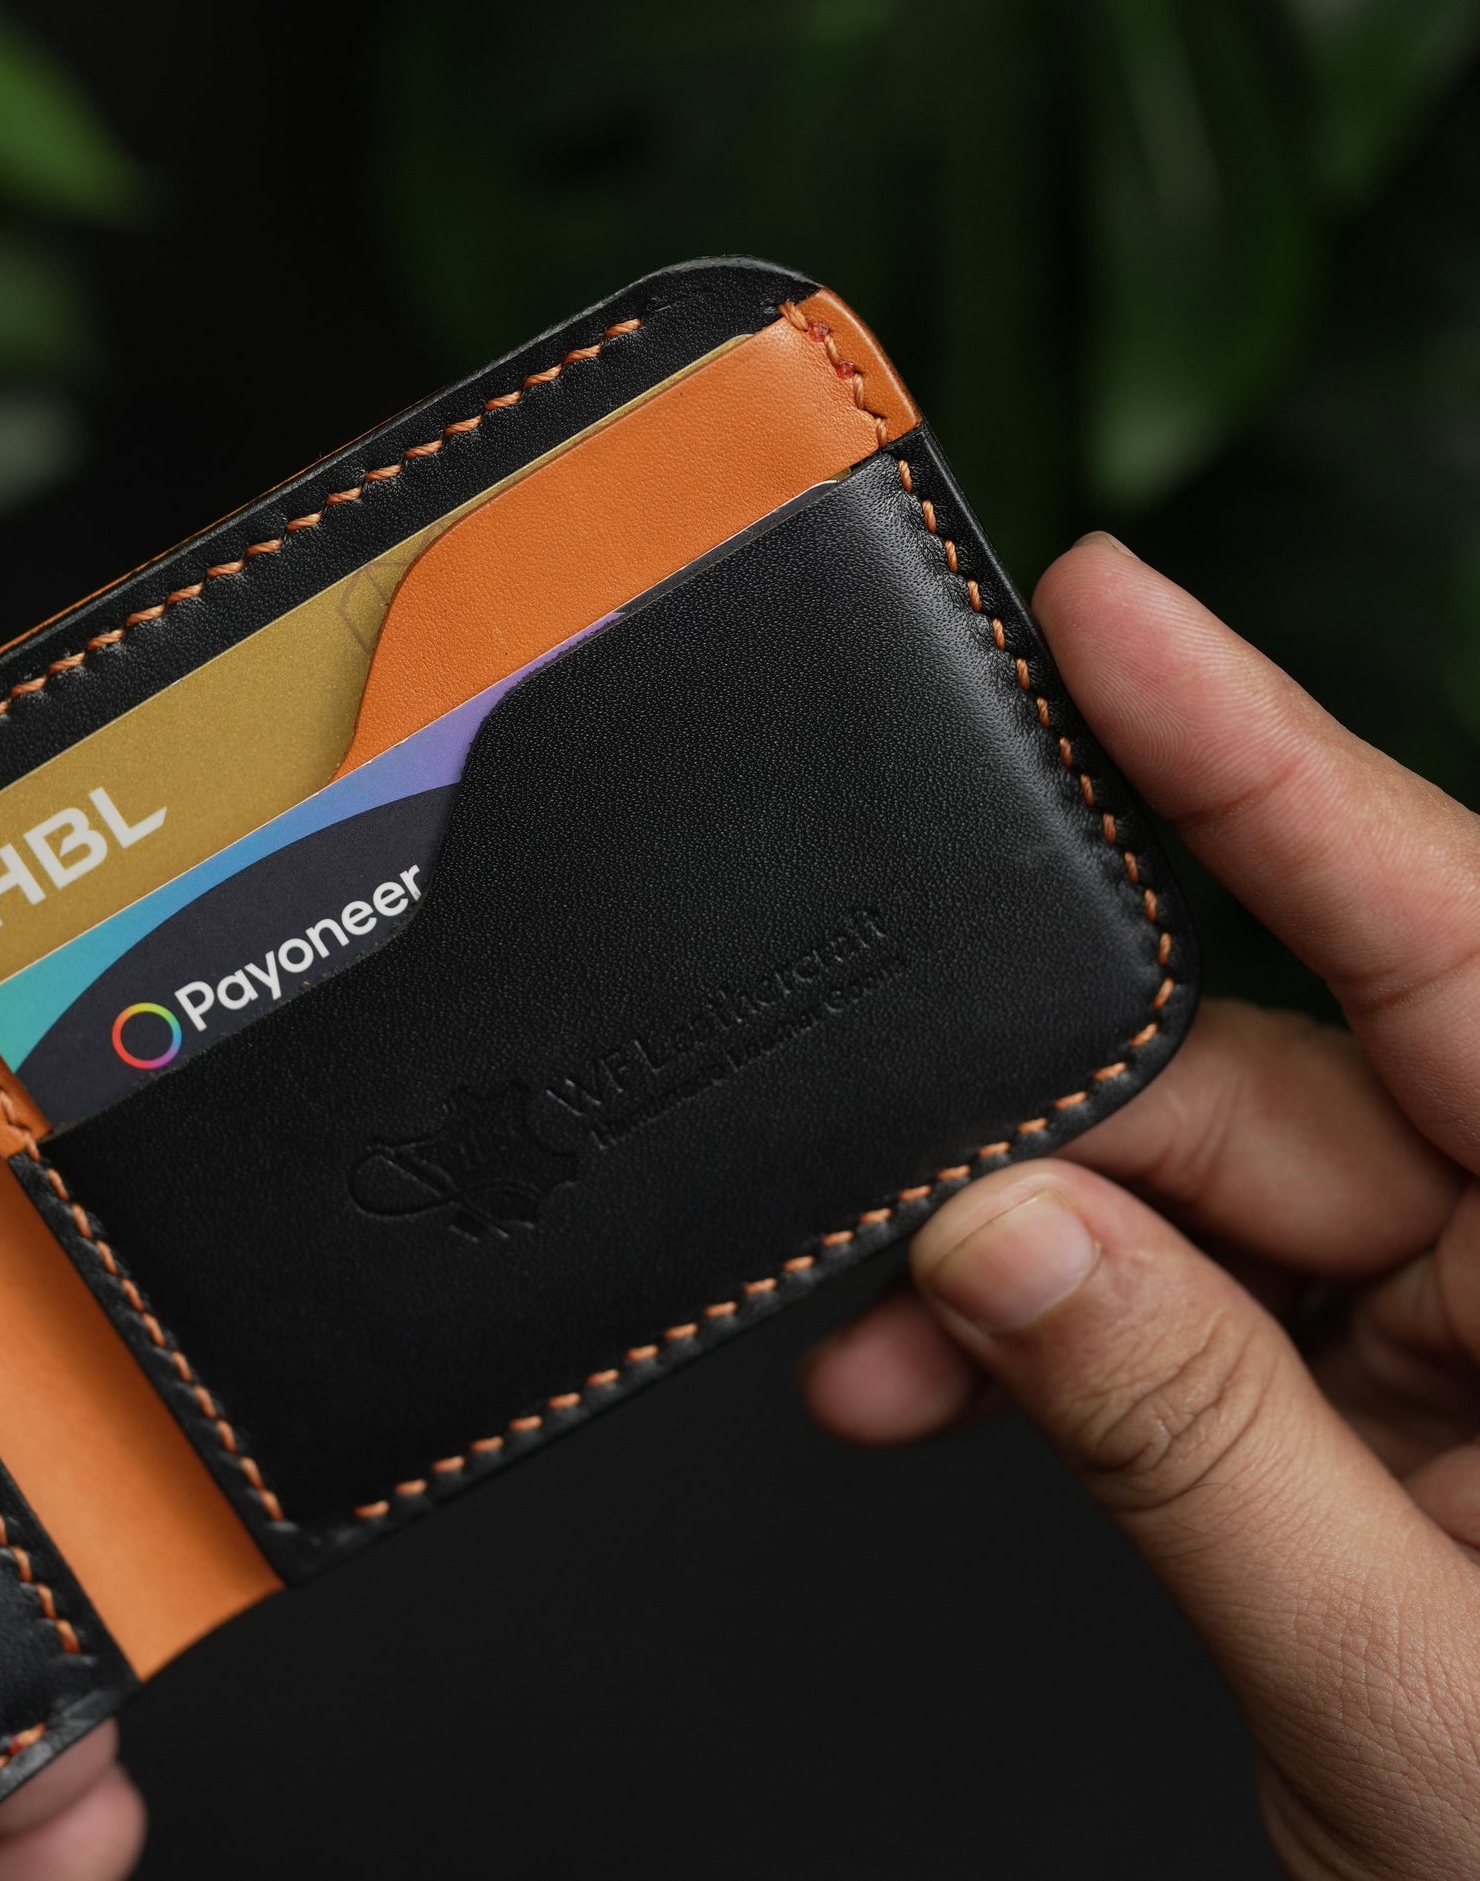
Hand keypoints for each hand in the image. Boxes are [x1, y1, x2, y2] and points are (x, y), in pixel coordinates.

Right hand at [803, 533, 1479, 1878]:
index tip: (1111, 614)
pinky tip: (946, 1376)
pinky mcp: (1381, 1374)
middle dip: (1046, 1140)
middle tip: (886, 1204)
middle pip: (1256, 1082)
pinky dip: (1050, 1331)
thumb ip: (1196, 1441)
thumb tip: (997, 1234)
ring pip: (1187, 1189)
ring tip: (888, 1355)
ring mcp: (1468, 1307)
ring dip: (1018, 1263)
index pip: (1449, 933)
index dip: (1262, 752)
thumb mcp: (1411, 1692)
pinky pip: (1177, 1290)